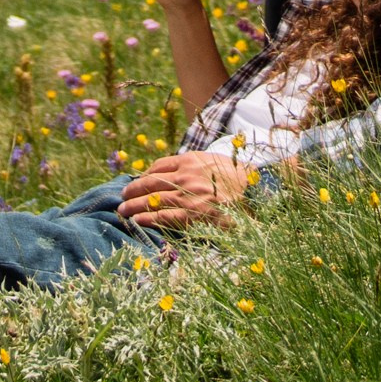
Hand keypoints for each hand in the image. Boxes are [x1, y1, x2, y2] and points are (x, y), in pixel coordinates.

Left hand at [117, 149, 255, 229]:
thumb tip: (178, 171)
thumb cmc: (239, 178)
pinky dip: (148, 219)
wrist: (258, 193)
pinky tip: (138, 221)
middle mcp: (185, 176)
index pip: (159, 166)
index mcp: (190, 160)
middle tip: (122, 196)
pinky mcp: (192, 216)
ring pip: (152, 200)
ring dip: (134, 206)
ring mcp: (188, 196)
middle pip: (150, 182)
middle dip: (133, 190)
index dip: (145, 175)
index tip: (138, 181)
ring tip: (123, 211)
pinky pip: (163, 217)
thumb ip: (195, 164)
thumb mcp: (215, 161)